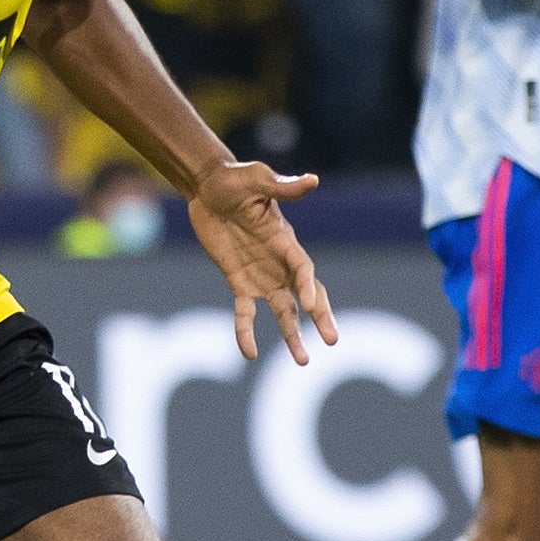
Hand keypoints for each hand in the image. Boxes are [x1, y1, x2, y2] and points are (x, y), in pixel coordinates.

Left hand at [186, 160, 337, 363]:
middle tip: (332, 340)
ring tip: (302, 361)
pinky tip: (249, 354)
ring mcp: (261, 275)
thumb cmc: (235, 180)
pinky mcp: (239, 282)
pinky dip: (246, 332)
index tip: (311, 305)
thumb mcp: (257, 180)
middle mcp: (279, 262)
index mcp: (286, 240)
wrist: (207, 189)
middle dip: (319, 317)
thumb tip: (312, 179)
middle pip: (304, 294)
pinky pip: (245, 312)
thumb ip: (282, 186)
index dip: (308, 286)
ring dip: (292, 335)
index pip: (303, 268)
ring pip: (283, 310)